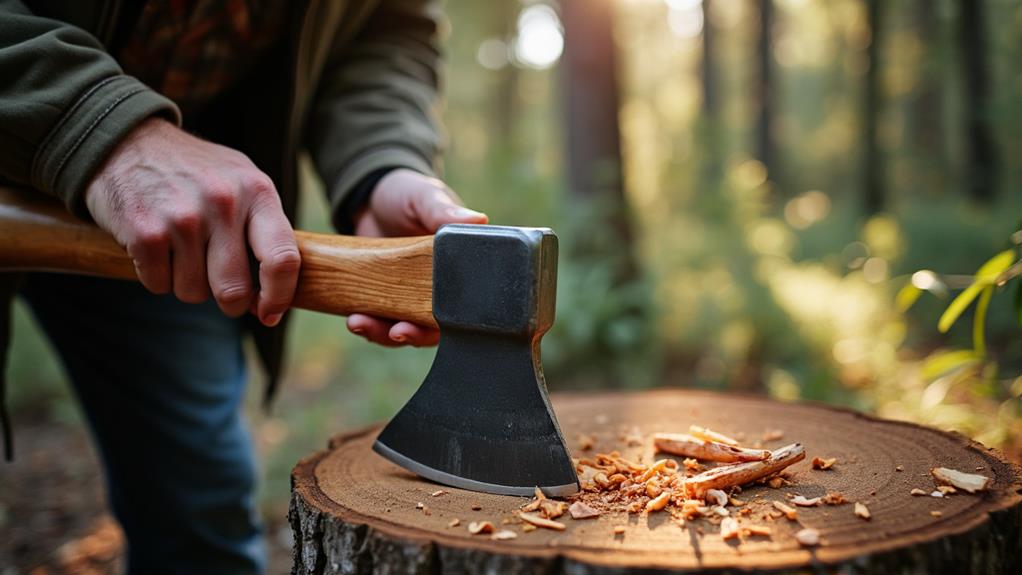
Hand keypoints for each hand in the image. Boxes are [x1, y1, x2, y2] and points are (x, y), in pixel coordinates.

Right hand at [85, 118, 300, 325]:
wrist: (128, 141)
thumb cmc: (197, 173)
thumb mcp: (242, 183)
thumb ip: (264, 234)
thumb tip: (272, 301)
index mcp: (258, 192)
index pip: (283, 259)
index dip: (279, 297)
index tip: (269, 313)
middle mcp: (223, 203)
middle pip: (233, 290)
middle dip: (228, 301)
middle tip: (219, 288)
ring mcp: (183, 217)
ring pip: (193, 292)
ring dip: (186, 284)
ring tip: (181, 251)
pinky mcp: (144, 231)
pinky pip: (157, 285)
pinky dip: (155, 277)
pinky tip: (155, 247)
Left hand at [347, 169, 486, 345]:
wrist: (368, 197)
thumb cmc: (406, 193)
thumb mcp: (426, 197)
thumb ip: (445, 211)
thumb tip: (480, 219)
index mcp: (458, 269)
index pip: (463, 306)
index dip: (450, 324)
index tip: (430, 326)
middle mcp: (437, 289)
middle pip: (433, 327)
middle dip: (414, 335)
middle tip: (397, 333)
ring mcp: (409, 296)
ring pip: (404, 329)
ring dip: (384, 334)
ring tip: (360, 323)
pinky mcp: (383, 298)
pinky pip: (380, 321)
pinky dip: (368, 325)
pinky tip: (354, 319)